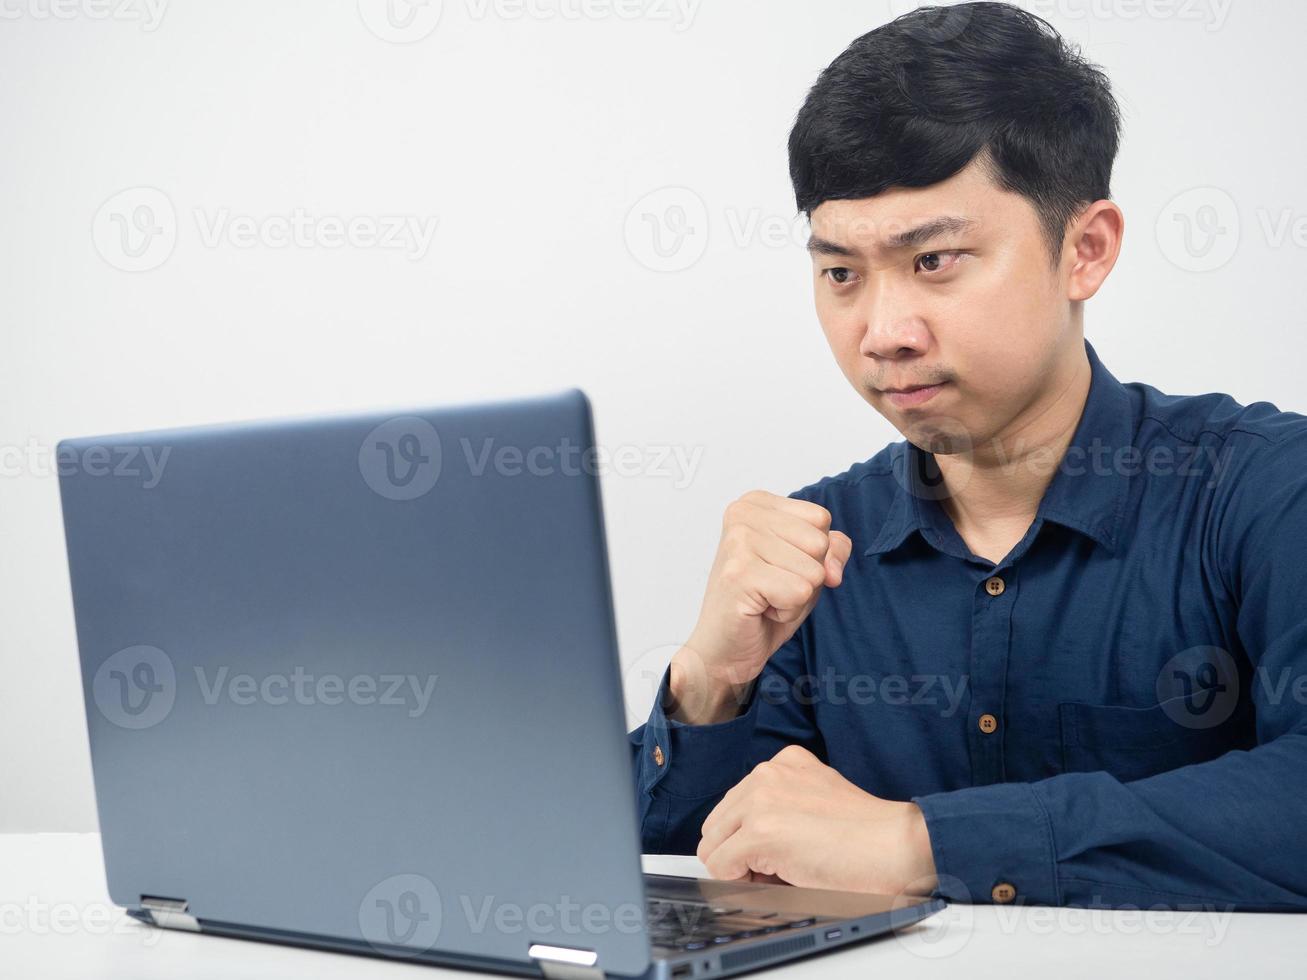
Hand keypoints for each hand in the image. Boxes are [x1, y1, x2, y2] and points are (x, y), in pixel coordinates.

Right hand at [668, 491, 852, 724]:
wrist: (724, 649)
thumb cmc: (764, 604)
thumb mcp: (808, 566)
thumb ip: (833, 549)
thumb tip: (833, 569)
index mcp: (756, 503)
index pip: (821, 518)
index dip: (813, 553)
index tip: (779, 567)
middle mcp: (743, 514)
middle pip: (819, 542)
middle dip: (806, 574)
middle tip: (771, 586)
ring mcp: (739, 542)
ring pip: (813, 570)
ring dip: (796, 595)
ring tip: (765, 598)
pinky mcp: (739, 574)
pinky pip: (800, 592)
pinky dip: (787, 610)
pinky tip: (760, 609)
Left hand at [696, 745, 937, 895]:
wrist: (896, 846)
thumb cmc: (866, 835)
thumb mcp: (815, 801)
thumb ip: (778, 808)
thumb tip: (741, 846)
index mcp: (782, 762)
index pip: (734, 806)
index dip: (751, 838)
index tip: (782, 849)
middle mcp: (767, 773)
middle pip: (717, 825)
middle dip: (740, 853)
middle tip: (782, 865)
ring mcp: (761, 800)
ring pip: (713, 846)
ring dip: (741, 867)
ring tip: (786, 866)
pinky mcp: (760, 831)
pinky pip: (721, 866)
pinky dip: (742, 881)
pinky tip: (781, 874)